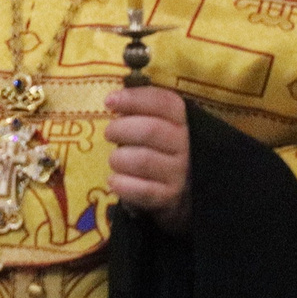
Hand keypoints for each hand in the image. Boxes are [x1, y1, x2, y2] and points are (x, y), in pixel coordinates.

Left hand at [106, 85, 190, 233]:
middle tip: (109, 133)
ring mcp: (181, 174)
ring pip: (143, 160)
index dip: (135, 99)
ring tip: (115, 160)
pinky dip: (122, 184)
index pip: (166, 102)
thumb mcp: (160, 128)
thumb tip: (113, 100)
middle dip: (120, 129)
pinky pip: (142, 190)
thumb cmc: (160, 153)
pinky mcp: (171, 198)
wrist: (182, 197)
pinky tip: (114, 181)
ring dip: (119, 159)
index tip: (109, 101)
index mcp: (185, 122)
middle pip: (150, 130)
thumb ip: (143, 113)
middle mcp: (187, 147)